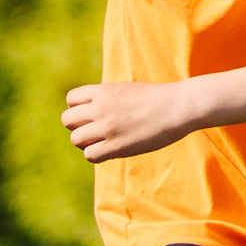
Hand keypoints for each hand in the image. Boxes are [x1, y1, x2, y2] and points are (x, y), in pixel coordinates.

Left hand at [62, 81, 197, 161]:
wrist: (177, 107)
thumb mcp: (126, 90)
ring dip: (85, 143)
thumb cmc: (156, 99)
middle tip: (94, 131)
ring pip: (75, 139)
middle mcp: (101, 108)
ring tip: (102, 143)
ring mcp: (108, 127)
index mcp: (103, 91)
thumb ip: (107, 98)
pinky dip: (96, 155)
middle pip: (67, 120)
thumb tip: (92, 111)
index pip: (71, 99)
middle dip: (77, 127)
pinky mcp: (117, 146)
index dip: (77, 109)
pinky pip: (90, 155)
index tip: (91, 115)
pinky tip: (110, 151)